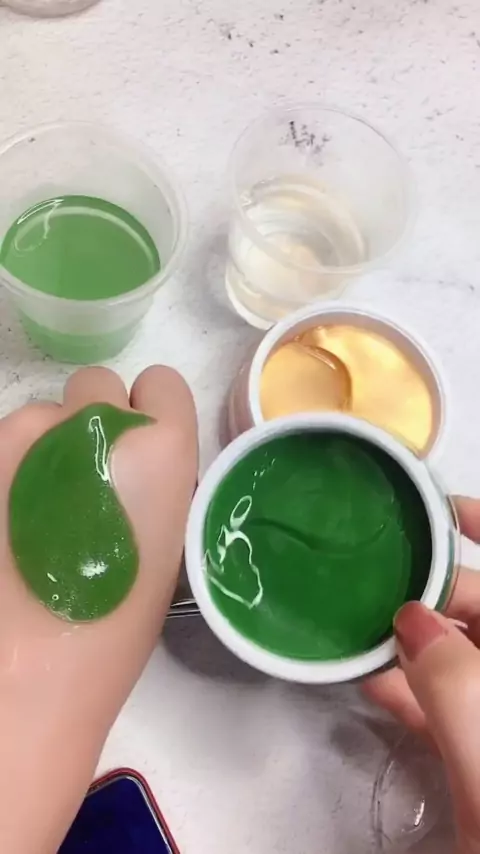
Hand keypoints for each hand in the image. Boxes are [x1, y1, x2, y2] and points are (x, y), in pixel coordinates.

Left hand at [0, 366, 197, 853]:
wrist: (26, 670)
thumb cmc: (114, 625)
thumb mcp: (167, 544)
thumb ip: (155, 481)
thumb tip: (133, 466)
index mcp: (159, 445)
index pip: (162, 383)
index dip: (152, 415)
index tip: (140, 452)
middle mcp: (95, 420)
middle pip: (99, 385)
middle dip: (96, 421)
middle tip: (84, 481)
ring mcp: (29, 432)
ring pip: (44, 414)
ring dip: (47, 444)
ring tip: (39, 509)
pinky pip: (8, 442)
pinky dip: (12, 467)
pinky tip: (10, 517)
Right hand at [363, 497, 479, 853]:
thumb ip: (455, 683)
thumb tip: (412, 619)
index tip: (443, 508)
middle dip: (437, 591)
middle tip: (380, 579)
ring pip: (467, 660)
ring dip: (416, 642)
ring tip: (361, 624)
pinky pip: (456, 704)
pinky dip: (416, 689)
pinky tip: (374, 680)